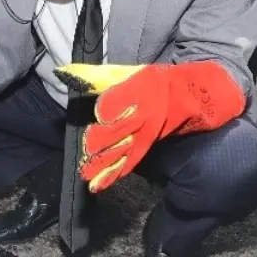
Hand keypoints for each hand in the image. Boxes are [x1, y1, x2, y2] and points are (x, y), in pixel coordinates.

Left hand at [56, 61, 245, 192]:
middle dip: (102, 142)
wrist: (191, 96)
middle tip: (88, 150)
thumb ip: (96, 76)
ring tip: (87, 177)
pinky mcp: (147, 146)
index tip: (100, 115)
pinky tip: (100, 184)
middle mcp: (143, 114)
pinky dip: (115, 173)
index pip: (122, 101)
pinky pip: (130, 161)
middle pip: (120, 130)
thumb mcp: (127, 72)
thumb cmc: (154, 81)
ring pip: (123, 151)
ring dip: (105, 165)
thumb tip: (64, 73)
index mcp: (138, 90)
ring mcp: (146, 133)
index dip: (110, 108)